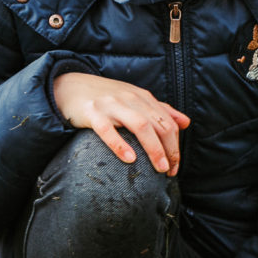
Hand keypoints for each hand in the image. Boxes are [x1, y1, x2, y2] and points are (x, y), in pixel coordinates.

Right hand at [53, 72, 189, 175]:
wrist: (71, 87)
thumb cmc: (106, 97)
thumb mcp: (135, 99)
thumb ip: (160, 110)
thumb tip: (186, 123)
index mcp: (142, 98)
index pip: (167, 122)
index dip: (175, 145)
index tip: (175, 166)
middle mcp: (130, 99)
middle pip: (158, 124)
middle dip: (169, 149)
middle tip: (170, 171)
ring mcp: (111, 105)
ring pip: (140, 125)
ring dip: (154, 148)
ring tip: (160, 168)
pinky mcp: (93, 113)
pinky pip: (108, 129)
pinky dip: (120, 144)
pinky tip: (129, 159)